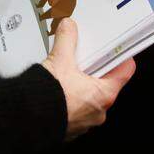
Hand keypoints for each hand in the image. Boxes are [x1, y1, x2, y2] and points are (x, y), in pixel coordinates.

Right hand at [41, 18, 134, 139]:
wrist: (28, 120)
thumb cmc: (48, 99)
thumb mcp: (60, 60)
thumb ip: (67, 39)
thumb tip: (69, 28)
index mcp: (104, 94)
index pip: (125, 71)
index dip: (121, 56)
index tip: (118, 47)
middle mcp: (99, 111)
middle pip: (105, 82)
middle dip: (95, 68)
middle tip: (85, 56)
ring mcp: (85, 121)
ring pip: (90, 96)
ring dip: (80, 84)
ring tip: (67, 72)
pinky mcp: (70, 126)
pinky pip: (76, 108)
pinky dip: (70, 97)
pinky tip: (58, 88)